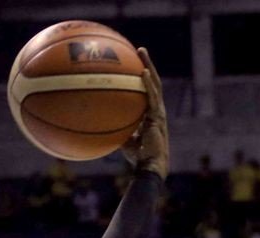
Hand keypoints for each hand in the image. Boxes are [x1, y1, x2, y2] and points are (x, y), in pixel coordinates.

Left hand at [122, 48, 168, 178]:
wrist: (150, 165)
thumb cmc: (139, 155)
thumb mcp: (124, 140)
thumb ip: (118, 130)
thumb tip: (101, 125)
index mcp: (150, 112)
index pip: (147, 90)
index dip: (143, 77)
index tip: (134, 63)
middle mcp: (156, 108)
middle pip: (153, 81)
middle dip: (147, 64)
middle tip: (139, 50)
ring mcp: (158, 111)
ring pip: (155, 83)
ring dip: (148, 66)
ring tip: (141, 52)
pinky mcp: (157, 117)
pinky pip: (151, 97)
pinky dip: (147, 84)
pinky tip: (142, 73)